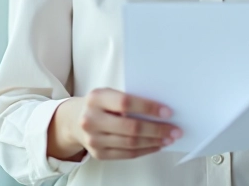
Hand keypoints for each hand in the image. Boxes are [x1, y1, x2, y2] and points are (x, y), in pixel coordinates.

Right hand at [48, 88, 181, 160]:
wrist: (74, 120)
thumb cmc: (98, 105)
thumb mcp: (108, 94)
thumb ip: (129, 99)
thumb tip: (160, 110)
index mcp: (96, 98)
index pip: (126, 103)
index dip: (148, 108)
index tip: (167, 112)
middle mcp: (91, 119)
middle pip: (131, 127)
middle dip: (157, 129)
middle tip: (174, 129)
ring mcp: (93, 139)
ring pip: (131, 143)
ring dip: (154, 141)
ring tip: (168, 138)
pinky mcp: (98, 154)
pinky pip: (127, 154)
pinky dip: (145, 150)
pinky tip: (156, 145)